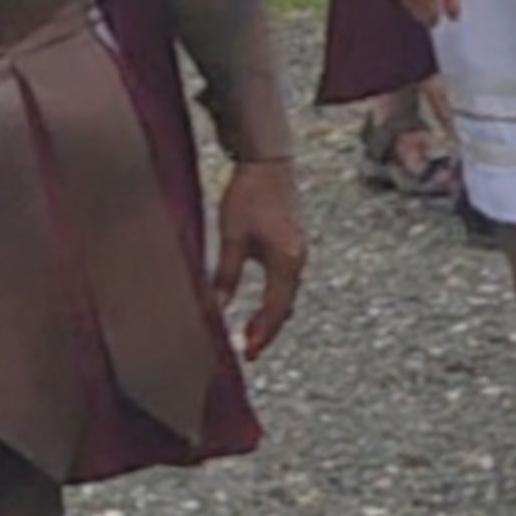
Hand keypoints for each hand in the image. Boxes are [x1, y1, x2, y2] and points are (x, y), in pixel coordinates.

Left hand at [213, 160, 306, 358]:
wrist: (269, 161)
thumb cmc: (248, 195)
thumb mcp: (231, 236)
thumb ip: (225, 275)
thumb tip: (217, 309)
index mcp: (286, 260)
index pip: (275, 308)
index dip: (261, 334)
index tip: (247, 354)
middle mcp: (298, 259)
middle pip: (285, 306)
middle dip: (267, 330)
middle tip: (249, 352)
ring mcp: (299, 251)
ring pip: (287, 295)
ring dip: (271, 316)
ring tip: (251, 334)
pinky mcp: (294, 244)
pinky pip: (287, 282)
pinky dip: (274, 299)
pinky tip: (260, 305)